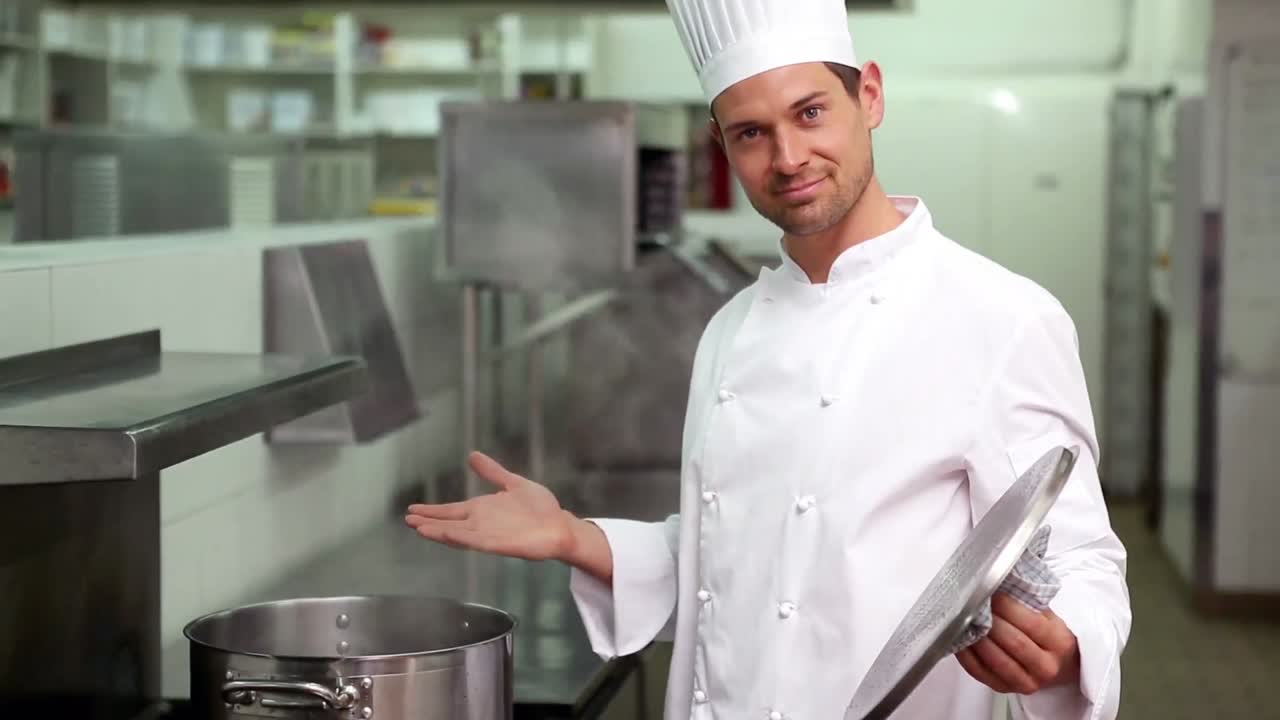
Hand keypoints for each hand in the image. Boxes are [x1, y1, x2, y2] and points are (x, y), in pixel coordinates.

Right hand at [405, 452, 574, 561]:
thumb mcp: (512, 483)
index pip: (452, 510)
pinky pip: (475, 541)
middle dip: (428, 521)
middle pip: (449, 522)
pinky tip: (445, 534)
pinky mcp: (498, 544)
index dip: (432, 510)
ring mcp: (488, 534)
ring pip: (457, 533)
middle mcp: (481, 523)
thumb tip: (472, 456)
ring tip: (418, 528)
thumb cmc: (539, 508)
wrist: (560, 525)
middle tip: (408, 520)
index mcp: (482, 510)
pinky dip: (459, 538)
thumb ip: (492, 472)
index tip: (412, 509)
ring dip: (438, 531)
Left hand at [956, 592, 1080, 695]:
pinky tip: (959, 638)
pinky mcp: (1004, 688)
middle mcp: (1046, 667)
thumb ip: (1026, 602)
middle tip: (975, 604)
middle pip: (1014, 643)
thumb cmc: (1047, 635)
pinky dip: (966, 654)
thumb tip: (995, 583)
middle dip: (991, 621)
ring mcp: (1026, 682)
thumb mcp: (1047, 616)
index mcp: (1060, 644)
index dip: (1008, 608)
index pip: (1032, 624)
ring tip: (966, 619)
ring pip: (996, 659)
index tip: (992, 593)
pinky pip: (979, 671)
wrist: (1056, 666)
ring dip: (977, 637)